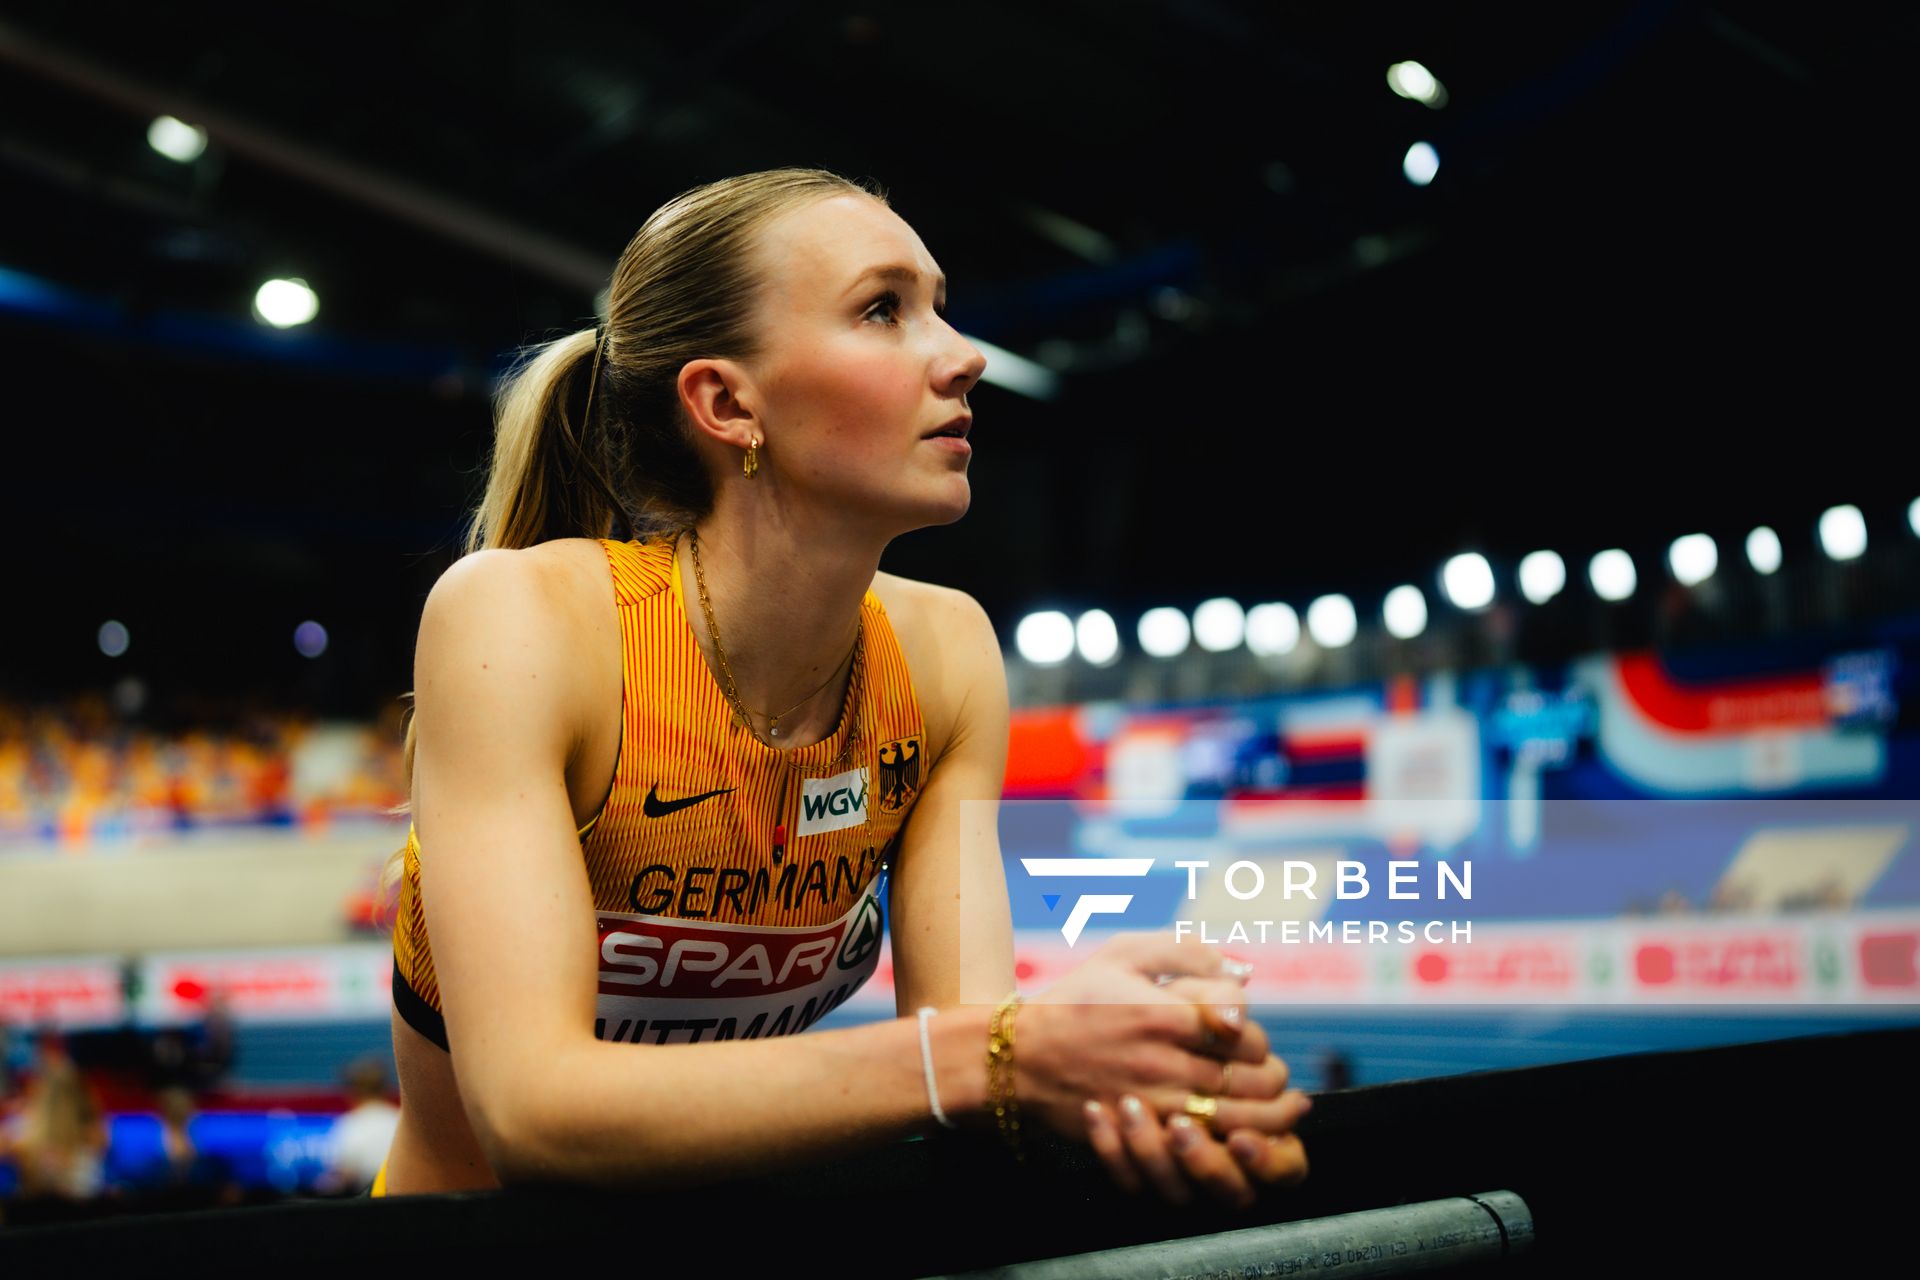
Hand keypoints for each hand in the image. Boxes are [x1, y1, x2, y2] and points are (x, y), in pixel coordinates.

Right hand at [1016, 933, 1311, 1204]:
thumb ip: (1186, 952)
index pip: (1245, 1033)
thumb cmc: (1077, 999)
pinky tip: (1245, 1138)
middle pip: (1251, 1080)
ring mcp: (1154, 1103)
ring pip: (1237, 1120)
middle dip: (1272, 1079)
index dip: (1258, 1037)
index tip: (1248, 1037)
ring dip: (1268, 1117)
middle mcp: (1163, 1061)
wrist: (1021, 1056)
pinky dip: (1233, 1145)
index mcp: (1164, 1012)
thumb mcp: (1124, 954)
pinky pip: (1207, 1148)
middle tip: (1274, 1077)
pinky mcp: (1143, 1134)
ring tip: (1280, 1111)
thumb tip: (1243, 970)